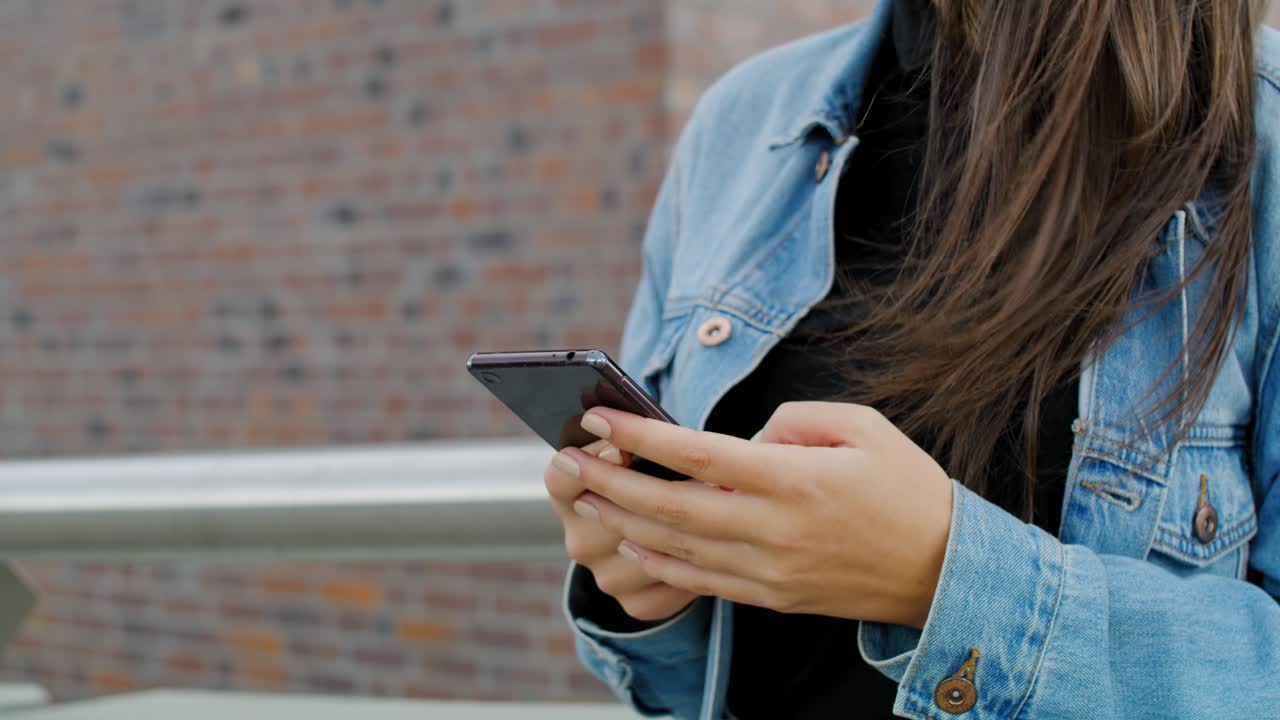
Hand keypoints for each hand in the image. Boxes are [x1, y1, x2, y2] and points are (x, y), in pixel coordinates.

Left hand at [559, 402, 953, 628]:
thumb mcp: (862, 427)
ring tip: (582, 499)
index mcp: (794, 478)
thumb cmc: (907, 488)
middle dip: (611, 483)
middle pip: (672, 506)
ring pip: (678, 547)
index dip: (641, 436)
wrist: (947, 570)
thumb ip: (793, 421)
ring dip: (622, 523)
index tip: (599, 416)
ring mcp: (771, 569)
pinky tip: (630, 545)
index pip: (698, 453)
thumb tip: (742, 439)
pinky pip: (703, 582)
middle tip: (566, 460)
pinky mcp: (774, 596)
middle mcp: (774, 528)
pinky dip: (660, 564)